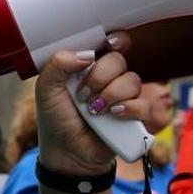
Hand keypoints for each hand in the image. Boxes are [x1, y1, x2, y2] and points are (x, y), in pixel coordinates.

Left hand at [34, 32, 147, 174]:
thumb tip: (88, 54)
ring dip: (111, 94)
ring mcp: (123, 96)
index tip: (109, 42)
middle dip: (100, 77)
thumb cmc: (56, 119)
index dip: (114, 39)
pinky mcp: (135, 117)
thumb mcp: (46, 89)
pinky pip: (145, 104)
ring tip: (94, 110)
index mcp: (86, 66)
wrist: (67, 154)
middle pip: (118, 60)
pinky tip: (114, 115)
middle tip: (83, 95)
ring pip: (132, 80)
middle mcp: (107, 78)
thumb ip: (58, 64)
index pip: (107, 44)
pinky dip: (130, 108)